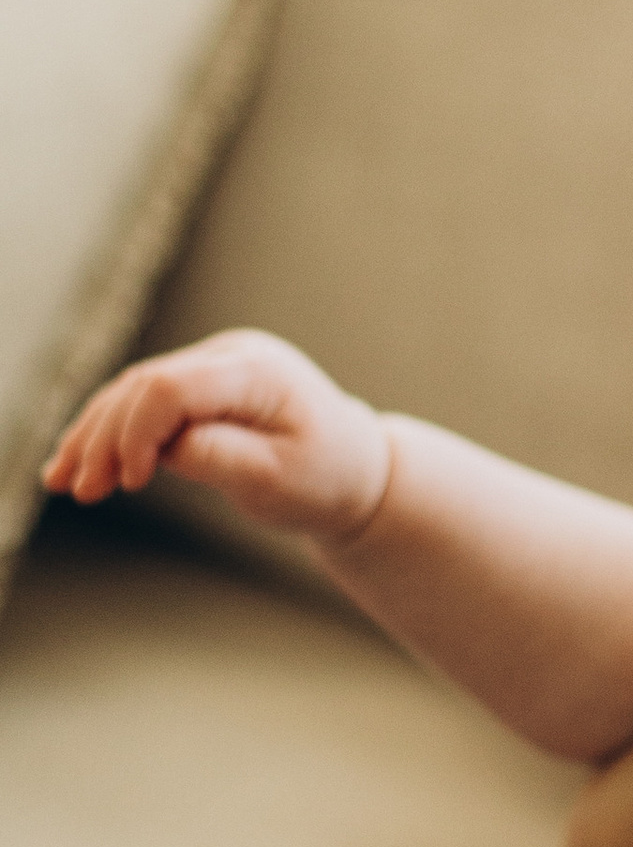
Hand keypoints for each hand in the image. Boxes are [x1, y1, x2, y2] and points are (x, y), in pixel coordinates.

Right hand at [43, 330, 389, 541]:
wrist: (355, 467)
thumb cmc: (325, 476)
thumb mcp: (280, 479)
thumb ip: (222, 458)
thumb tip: (165, 448)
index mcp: (256, 371)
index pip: (173, 387)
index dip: (139, 431)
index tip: (131, 482)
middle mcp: (231, 355)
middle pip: (144, 385)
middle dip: (106, 439)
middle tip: (81, 492)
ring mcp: (213, 365)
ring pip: (133, 391)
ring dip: (95, 436)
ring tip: (63, 482)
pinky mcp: (201, 384)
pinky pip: (144, 402)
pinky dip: (110, 432)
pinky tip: (76, 462)